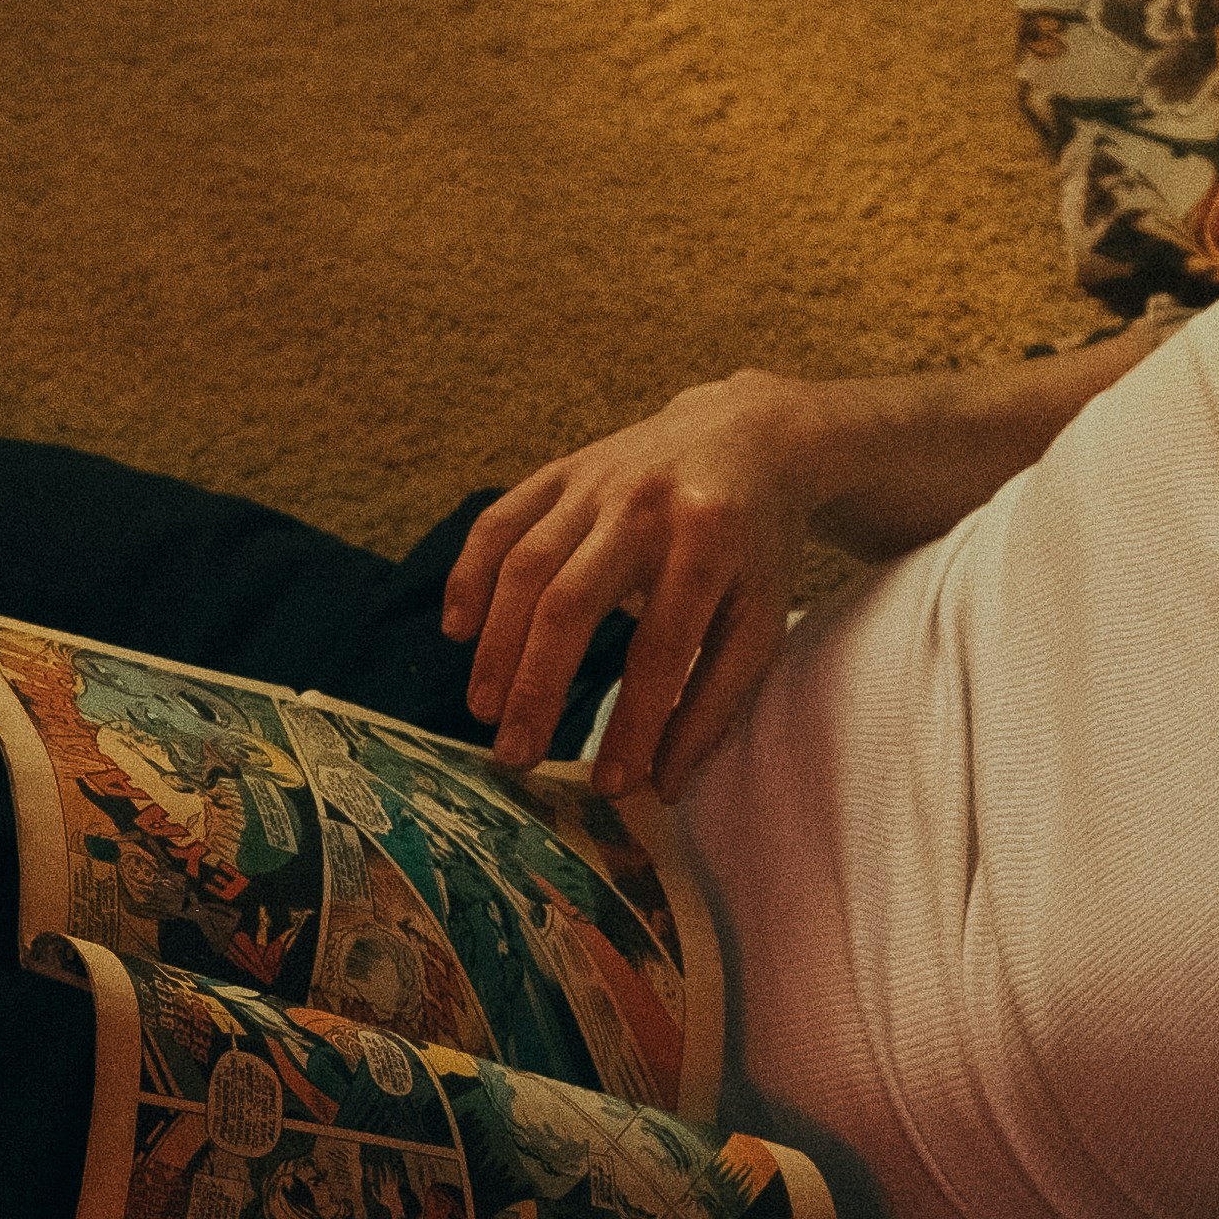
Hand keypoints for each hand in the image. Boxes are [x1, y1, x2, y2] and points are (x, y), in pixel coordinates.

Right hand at [439, 372, 836, 790]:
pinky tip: (457, 631)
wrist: (748, 434)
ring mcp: (594, 481)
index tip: (610, 785)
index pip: (660, 648)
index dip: (633, 722)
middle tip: (515, 755)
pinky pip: (499, 520)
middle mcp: (644, 505)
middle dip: (536, 686)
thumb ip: (717, 698)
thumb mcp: (760, 617)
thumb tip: (665, 782)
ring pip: (523, 565)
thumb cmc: (754, 546)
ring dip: (496, 644)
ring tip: (485, 710)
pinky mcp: (560, 471)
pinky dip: (469, 575)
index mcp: (708, 542)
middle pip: (570, 603)